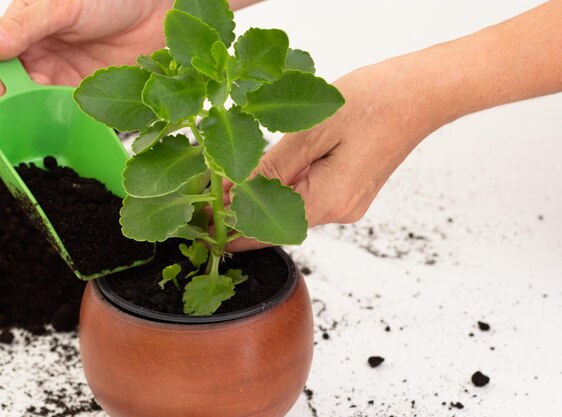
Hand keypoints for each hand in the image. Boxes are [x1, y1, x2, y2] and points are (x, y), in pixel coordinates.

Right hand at [0, 0, 172, 102]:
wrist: (154, 10)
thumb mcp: (62, 6)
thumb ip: (25, 27)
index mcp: (23, 28)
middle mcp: (38, 52)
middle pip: (11, 84)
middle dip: (11, 101)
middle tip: (21, 111)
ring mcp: (61, 73)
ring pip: (36, 100)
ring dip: (37, 111)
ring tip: (46, 115)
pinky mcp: (85, 90)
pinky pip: (65, 108)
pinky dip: (62, 116)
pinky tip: (67, 118)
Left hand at [226, 58, 446, 251]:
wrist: (421, 93)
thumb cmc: (375, 102)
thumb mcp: (310, 130)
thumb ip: (271, 166)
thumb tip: (234, 192)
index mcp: (330, 200)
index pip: (270, 229)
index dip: (236, 233)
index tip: (207, 234)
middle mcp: (340, 210)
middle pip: (280, 220)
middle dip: (246, 206)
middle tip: (214, 188)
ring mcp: (348, 203)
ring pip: (293, 206)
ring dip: (266, 193)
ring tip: (240, 174)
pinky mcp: (351, 191)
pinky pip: (310, 195)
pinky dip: (287, 184)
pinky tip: (275, 165)